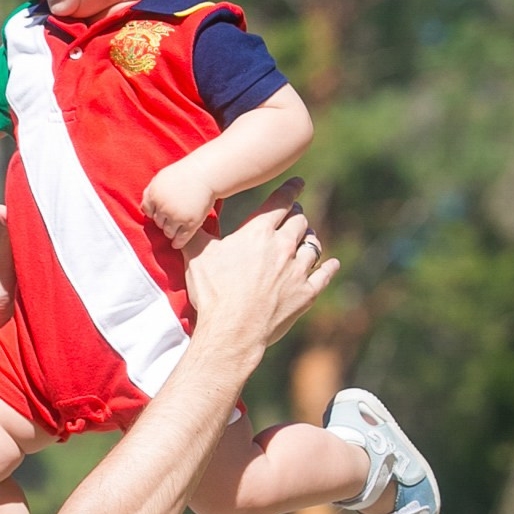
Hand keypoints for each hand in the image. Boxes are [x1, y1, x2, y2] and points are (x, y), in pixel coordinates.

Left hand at [141, 155, 218, 247]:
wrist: (205, 174)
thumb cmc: (184, 174)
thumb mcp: (162, 178)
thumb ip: (151, 191)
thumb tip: (143, 208)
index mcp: (155, 195)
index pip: (147, 211)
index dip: (154, 212)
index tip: (161, 212)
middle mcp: (164, 207)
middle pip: (158, 223)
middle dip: (164, 221)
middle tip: (173, 217)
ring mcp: (177, 216)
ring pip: (168, 232)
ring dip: (171, 231)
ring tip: (177, 227)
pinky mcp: (190, 223)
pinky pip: (181, 238)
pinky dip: (178, 243)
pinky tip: (177, 244)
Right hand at [185, 179, 337, 360]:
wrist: (232, 330)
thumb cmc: (213, 293)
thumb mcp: (196, 257)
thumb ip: (194, 235)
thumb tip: (181, 222)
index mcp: (258, 233)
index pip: (279, 203)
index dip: (290, 190)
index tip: (297, 183)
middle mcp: (283, 246)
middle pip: (299, 222)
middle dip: (298, 215)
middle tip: (296, 215)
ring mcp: (297, 270)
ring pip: (313, 246)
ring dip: (311, 240)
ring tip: (308, 239)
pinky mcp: (306, 293)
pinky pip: (324, 275)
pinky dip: (329, 267)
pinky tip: (332, 264)